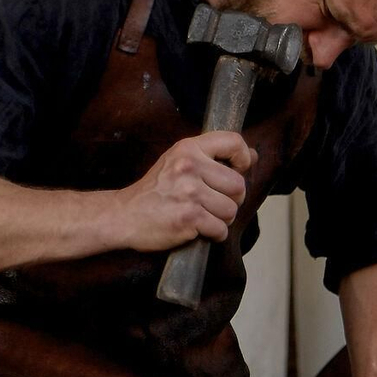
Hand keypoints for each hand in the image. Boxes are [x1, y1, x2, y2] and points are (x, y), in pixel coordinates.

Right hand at [112, 132, 256, 250]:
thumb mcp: (178, 162)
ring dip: (221, 219)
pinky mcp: (189, 218)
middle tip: (212, 203)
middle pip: (238, 185)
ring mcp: (190, 193)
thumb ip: (212, 158)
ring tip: (202, 216)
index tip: (237, 170)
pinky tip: (197, 229)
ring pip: (231, 210)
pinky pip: (220, 229)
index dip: (243, 159)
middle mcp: (190, 167)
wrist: (124, 215)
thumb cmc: (154, 191)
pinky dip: (213, 234)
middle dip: (231, 199)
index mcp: (188, 148)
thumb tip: (253, 156)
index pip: (233, 142)